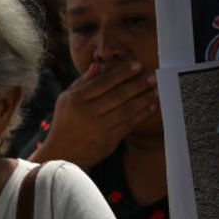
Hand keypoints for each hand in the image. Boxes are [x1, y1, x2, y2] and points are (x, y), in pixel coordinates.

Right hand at [32, 61, 157, 169]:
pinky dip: (142, 115)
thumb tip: (99, 64)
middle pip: (118, 94)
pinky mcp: (108, 140)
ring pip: (127, 109)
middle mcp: (87, 113)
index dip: (122, 72)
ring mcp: (99, 127)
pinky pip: (129, 124)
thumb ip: (82, 81)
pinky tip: (150, 106)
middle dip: (138, 84)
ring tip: (155, 90)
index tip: (137, 65)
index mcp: (76, 99)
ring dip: (144, 99)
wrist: (63, 153)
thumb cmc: (65, 122)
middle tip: (152, 76)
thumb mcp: (66, 99)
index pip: (103, 81)